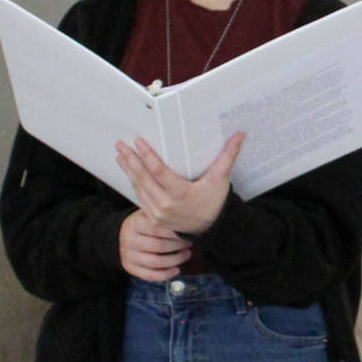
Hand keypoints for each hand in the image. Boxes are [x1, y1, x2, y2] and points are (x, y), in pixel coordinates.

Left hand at [115, 133, 243, 236]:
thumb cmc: (215, 200)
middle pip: (144, 179)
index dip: (147, 156)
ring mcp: (158, 213)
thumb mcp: (220, 179)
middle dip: (131, 160)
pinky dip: (133, 184)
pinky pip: (140, 197)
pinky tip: (128, 172)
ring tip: (120, 155)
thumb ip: (228, 156)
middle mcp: (167, 205)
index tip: (138, 142)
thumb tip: (240, 134)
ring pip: (139, 188)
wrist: (211, 228)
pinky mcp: (154, 217)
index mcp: (182, 194)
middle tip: (121, 145)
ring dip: (128, 171)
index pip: (159, 172)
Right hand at [118, 210, 190, 282]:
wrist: (126, 234)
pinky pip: (150, 275)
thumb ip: (165, 217)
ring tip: (187, 254)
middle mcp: (128, 239)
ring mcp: (127, 255)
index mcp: (134, 223)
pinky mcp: (129, 267)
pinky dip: (166, 274)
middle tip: (190, 243)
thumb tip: (187, 223)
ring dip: (176, 260)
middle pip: (158, 246)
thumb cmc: (146, 223)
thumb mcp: (152, 215)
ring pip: (156, 262)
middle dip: (178, 246)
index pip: (157, 229)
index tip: (188, 232)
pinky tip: (177, 270)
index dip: (175, 233)